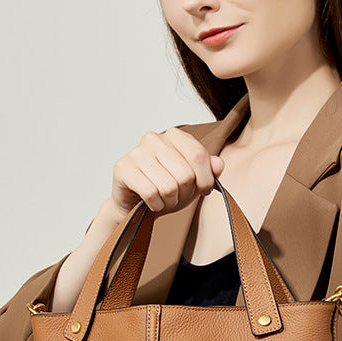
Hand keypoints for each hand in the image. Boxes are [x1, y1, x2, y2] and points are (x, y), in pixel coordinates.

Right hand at [109, 127, 224, 218]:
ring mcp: (136, 152)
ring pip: (168, 186)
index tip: (204, 189)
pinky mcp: (123, 168)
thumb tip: (218, 164)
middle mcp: (154, 139)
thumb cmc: (166, 189)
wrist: (136, 204)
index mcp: (174, 136)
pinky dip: (156, 204)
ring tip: (165, 200)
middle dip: (185, 193)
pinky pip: (150, 193)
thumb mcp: (194, 180)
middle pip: (185, 174)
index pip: (198, 155)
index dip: (205, 179)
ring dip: (170, 201)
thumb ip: (209, 170)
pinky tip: (152, 202)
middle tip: (178, 197)